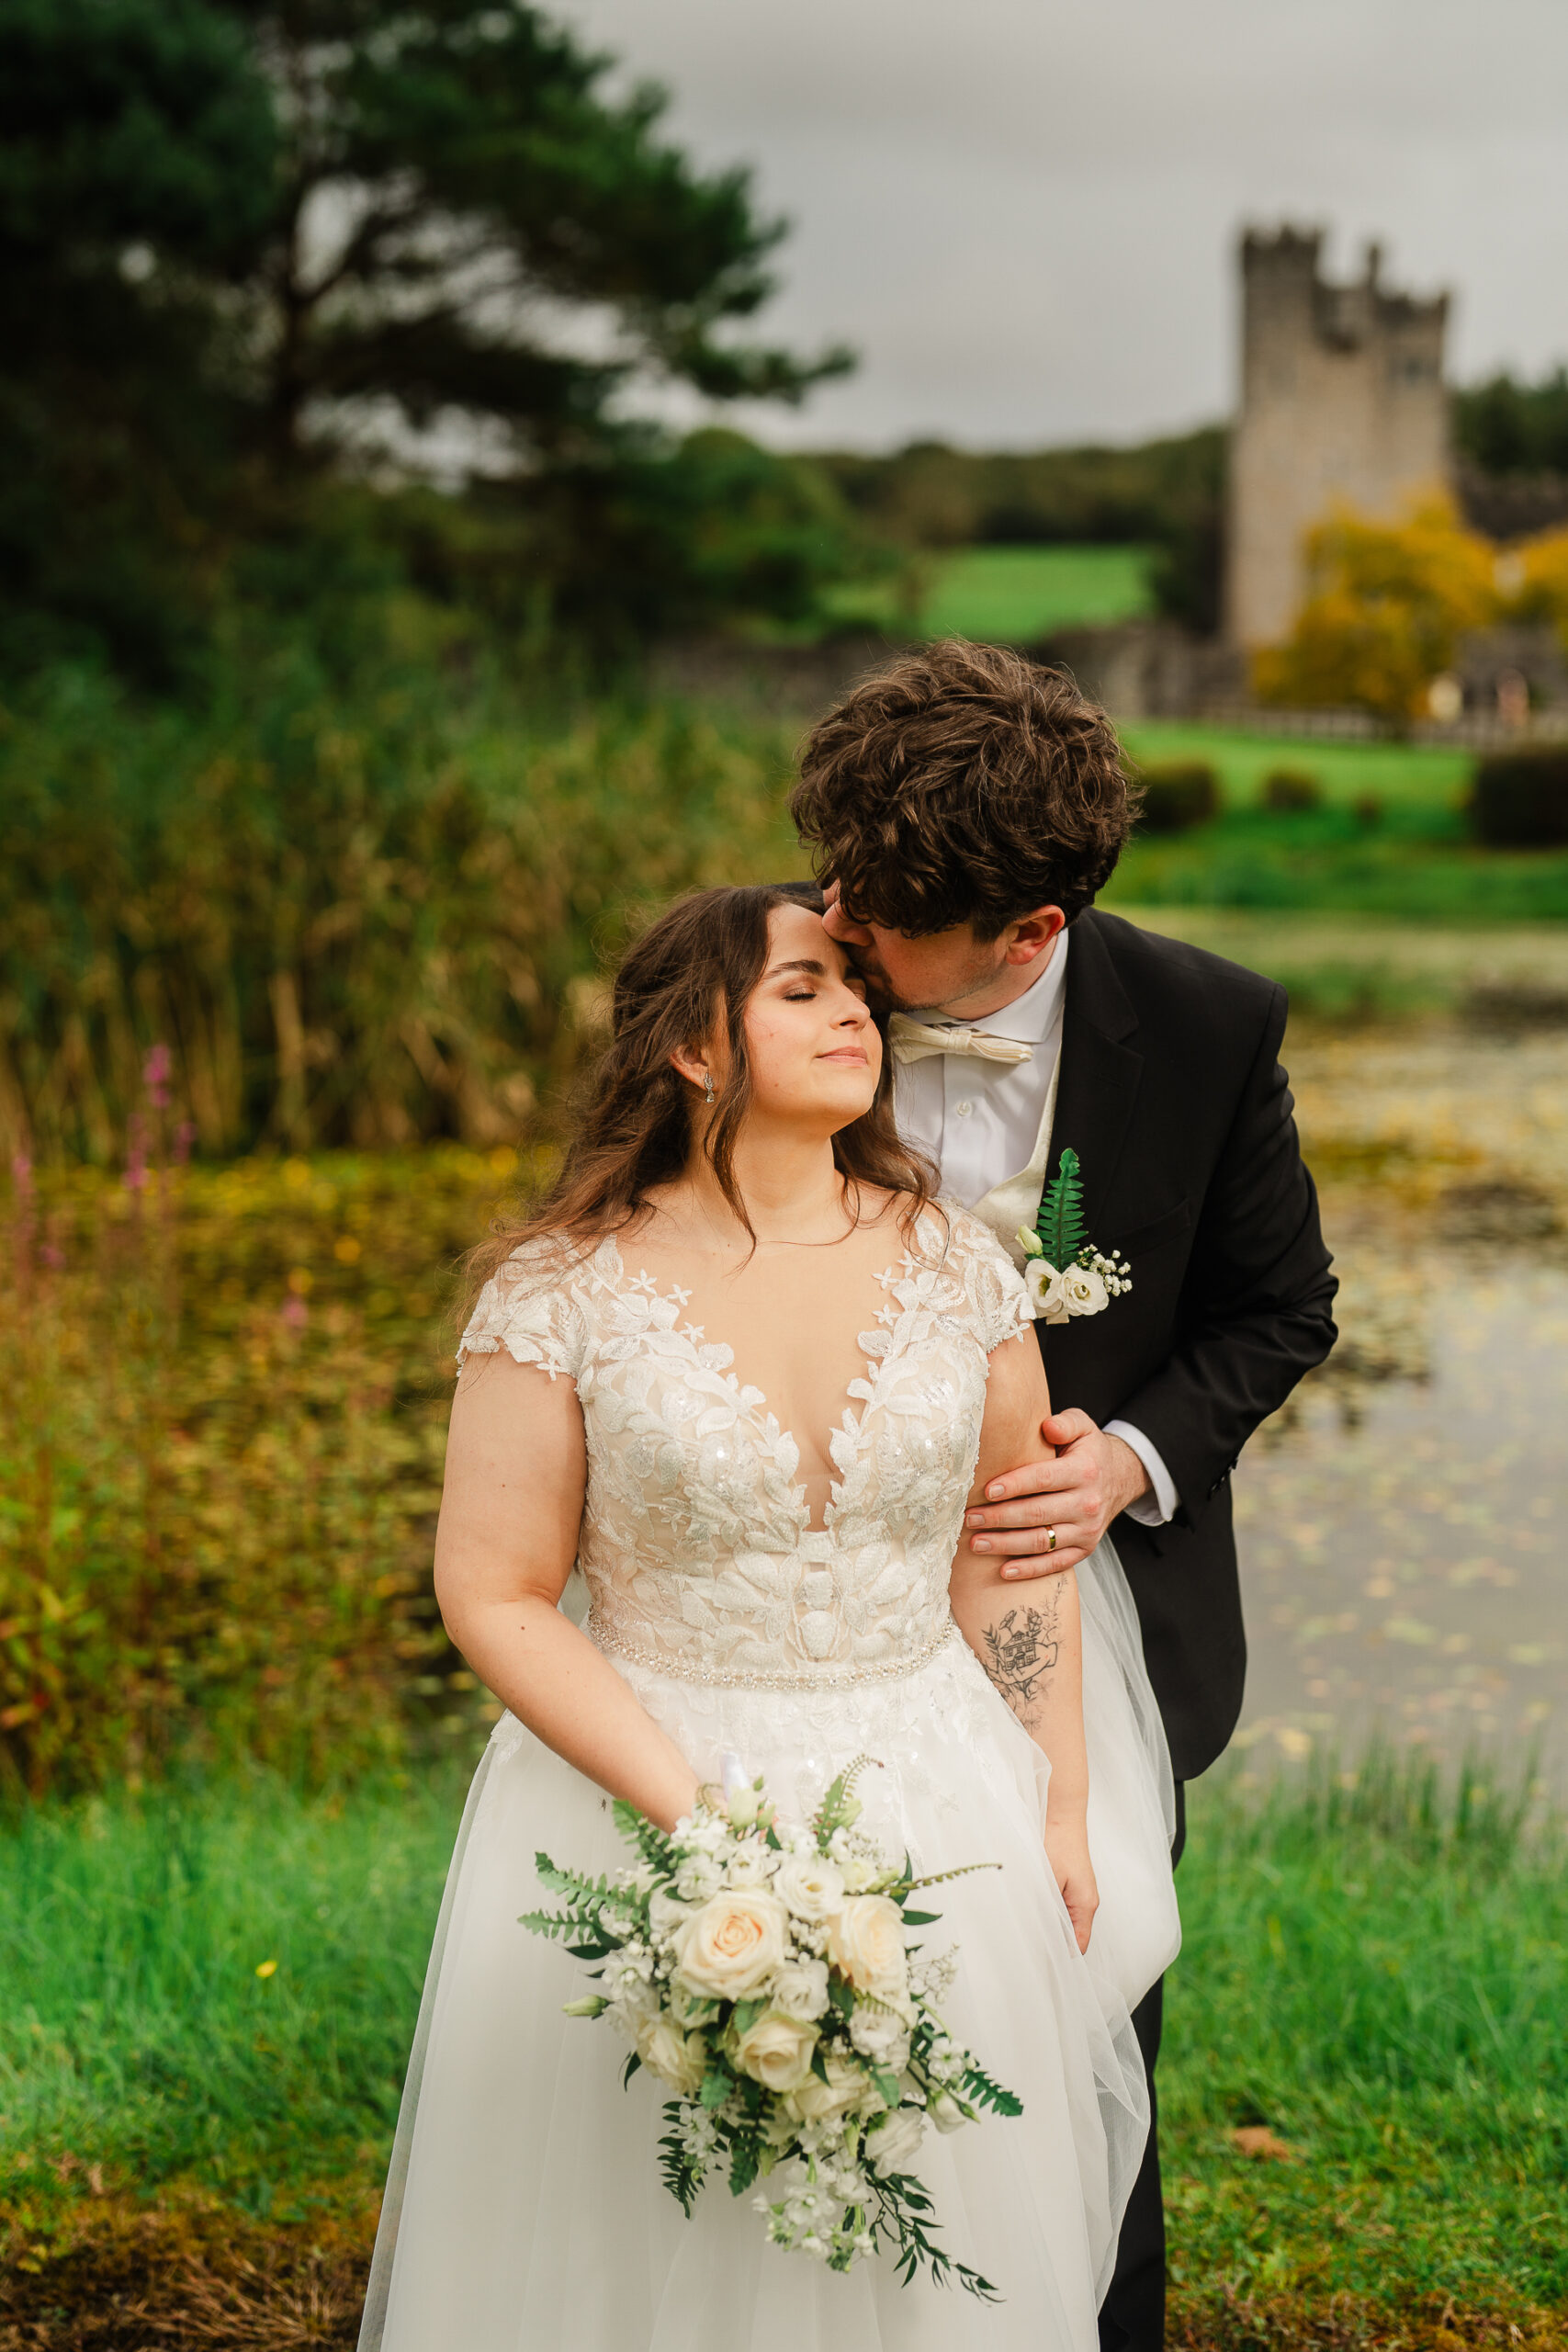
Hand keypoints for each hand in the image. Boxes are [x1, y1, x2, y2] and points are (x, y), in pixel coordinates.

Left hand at [964, 1411, 1149, 1578]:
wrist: (1119, 1479)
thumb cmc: (1088, 1451)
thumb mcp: (1083, 1427)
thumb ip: (1066, 1423)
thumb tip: (1048, 1426)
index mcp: (1085, 1471)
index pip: (1044, 1479)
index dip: (1014, 1485)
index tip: (987, 1491)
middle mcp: (1088, 1503)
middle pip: (1037, 1513)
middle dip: (999, 1518)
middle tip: (969, 1518)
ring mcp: (1087, 1530)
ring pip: (1041, 1542)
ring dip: (1005, 1544)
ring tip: (975, 1543)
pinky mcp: (1085, 1549)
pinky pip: (1055, 1563)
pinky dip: (1029, 1570)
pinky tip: (1004, 1570)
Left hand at [1043, 1817, 1098, 1952]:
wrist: (1063, 1819)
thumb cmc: (1058, 1846)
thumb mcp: (1049, 1881)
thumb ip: (1048, 1909)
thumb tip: (1042, 1933)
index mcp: (1085, 1905)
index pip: (1078, 1944)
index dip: (1062, 1956)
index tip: (1043, 1962)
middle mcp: (1087, 1902)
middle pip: (1074, 1935)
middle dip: (1055, 1941)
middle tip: (1031, 1948)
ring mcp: (1082, 1893)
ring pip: (1068, 1921)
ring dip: (1053, 1925)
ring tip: (1032, 1930)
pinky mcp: (1075, 1884)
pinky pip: (1065, 1907)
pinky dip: (1053, 1911)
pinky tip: (1037, 1908)